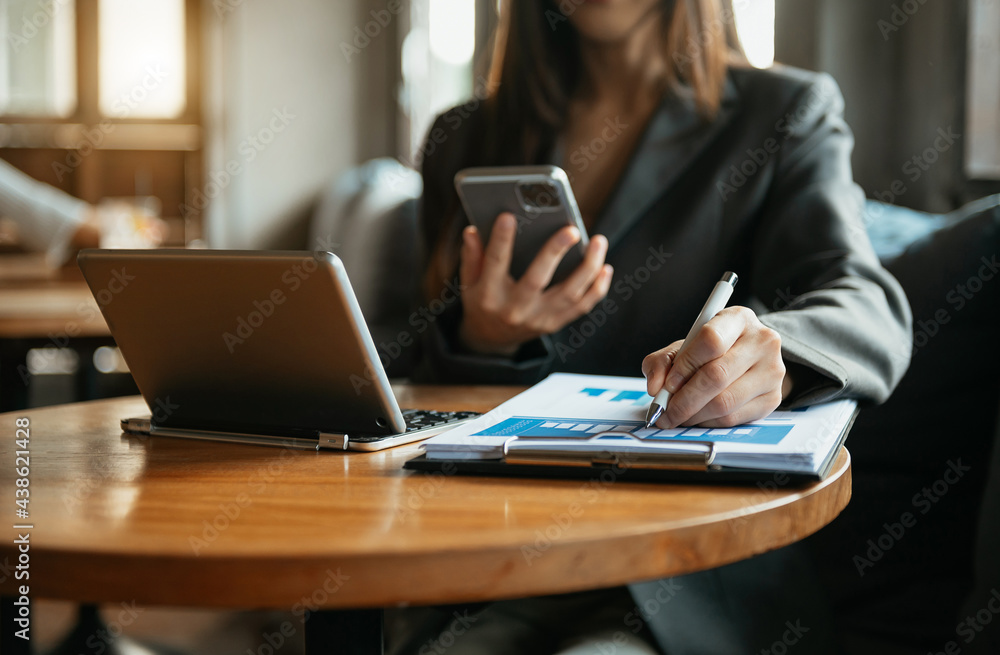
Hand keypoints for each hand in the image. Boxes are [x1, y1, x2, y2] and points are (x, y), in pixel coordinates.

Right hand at [458, 212, 612, 354]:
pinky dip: (597, 288)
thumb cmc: (483, 301)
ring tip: (598, 241)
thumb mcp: (469, 282)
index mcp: (489, 295)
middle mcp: (515, 309)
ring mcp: (538, 318)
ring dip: (588, 267)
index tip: (508, 216)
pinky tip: (605, 267)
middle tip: (571, 229)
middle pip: (537, 279)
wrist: (492, 339)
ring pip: (570, 294)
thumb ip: (472, 256)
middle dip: (554, 252)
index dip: (501, 240)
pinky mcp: (555, 323)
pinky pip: (582, 307)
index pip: (495, 263)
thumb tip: (472, 231)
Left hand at [641, 306, 791, 427]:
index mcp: (738, 318)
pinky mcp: (774, 397)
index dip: (685, 366)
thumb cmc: (712, 351)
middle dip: (684, 400)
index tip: (667, 384)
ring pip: (725, 402)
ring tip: (677, 416)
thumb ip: (662, 361)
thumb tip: (655, 387)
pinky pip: (734, 418)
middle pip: (717, 376)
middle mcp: (762, 341)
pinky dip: (708, 422)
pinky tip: (697, 418)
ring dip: (693, 415)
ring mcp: (772, 371)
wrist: (749, 360)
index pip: (711, 340)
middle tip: (664, 411)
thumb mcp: (684, 346)